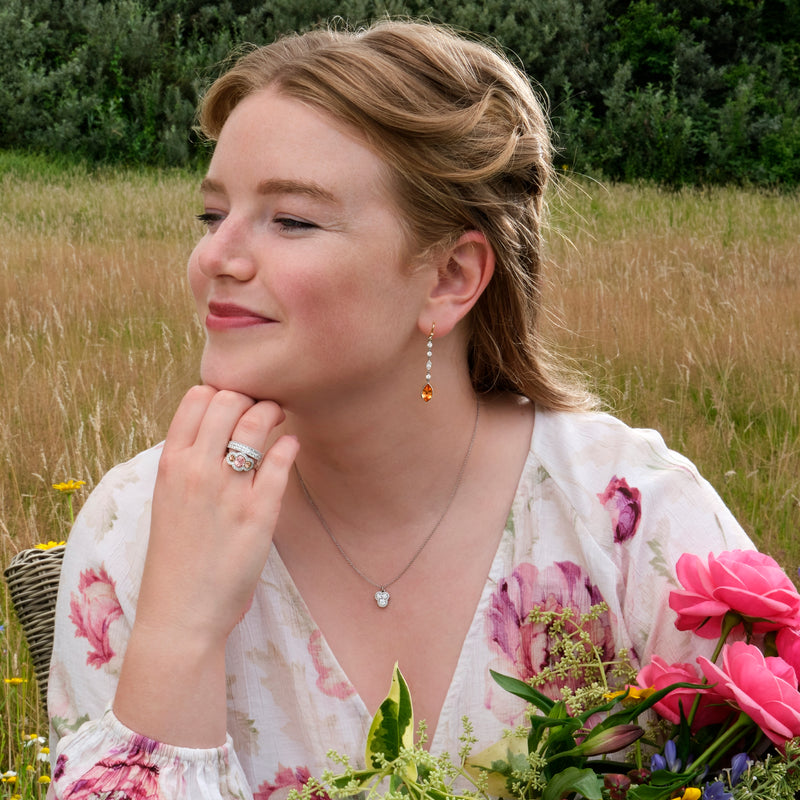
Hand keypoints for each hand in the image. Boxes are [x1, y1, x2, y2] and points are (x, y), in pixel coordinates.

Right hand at [113, 385, 297, 744]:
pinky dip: (289, 446)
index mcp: (169, 464)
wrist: (180, 614)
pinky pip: (280, 461)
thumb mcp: (168, 501)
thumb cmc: (175, 558)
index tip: (234, 404)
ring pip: (256, 423)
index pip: (196, 398)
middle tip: (262, 408)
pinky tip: (292, 447)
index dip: (220, 392)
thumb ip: (187, 464)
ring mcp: (228, 490)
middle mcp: (196, 469)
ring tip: (279, 419)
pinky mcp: (259, 513)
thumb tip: (214, 432)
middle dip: (250, 397)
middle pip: (229, 400)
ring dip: (272, 413)